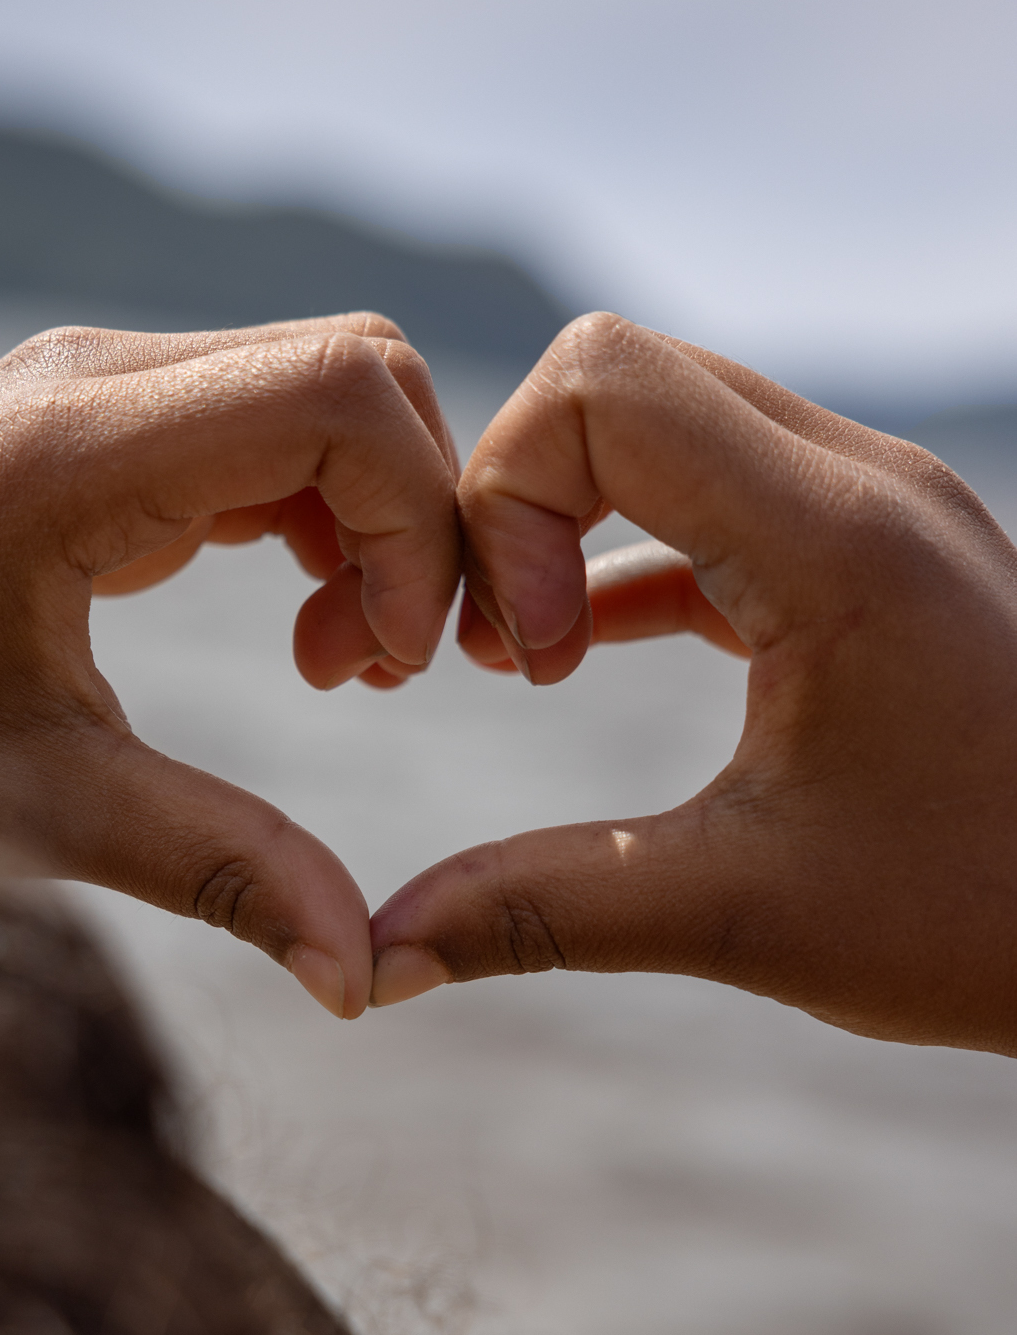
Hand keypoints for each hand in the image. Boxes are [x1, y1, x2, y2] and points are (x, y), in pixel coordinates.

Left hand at [0, 317, 461, 1018]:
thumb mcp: (45, 815)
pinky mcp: (83, 427)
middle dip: (417, 518)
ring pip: (314, 394)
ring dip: (368, 525)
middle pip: (354, 370)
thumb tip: (364, 982)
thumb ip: (224, 871)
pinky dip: (312, 524)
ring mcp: (84, 391)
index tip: (401, 668)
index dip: (422, 525)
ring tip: (341, 671)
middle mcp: (87, 381)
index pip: (341, 396)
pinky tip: (300, 642)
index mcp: (72, 451)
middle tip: (387, 674)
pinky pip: (255, 430)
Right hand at [370, 314, 1016, 1054]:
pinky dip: (628, 554)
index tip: (515, 663)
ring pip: (667, 423)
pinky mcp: (877, 553)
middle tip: (497, 655)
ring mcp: (877, 507)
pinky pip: (715, 494)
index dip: (503, 506)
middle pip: (620, 375)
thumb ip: (543, 911)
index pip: (599, 387)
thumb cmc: (987, 918)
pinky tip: (580, 661)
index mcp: (834, 538)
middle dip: (515, 501)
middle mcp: (862, 482)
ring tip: (529, 665)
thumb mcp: (746, 917)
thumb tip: (378, 959)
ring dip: (568, 523)